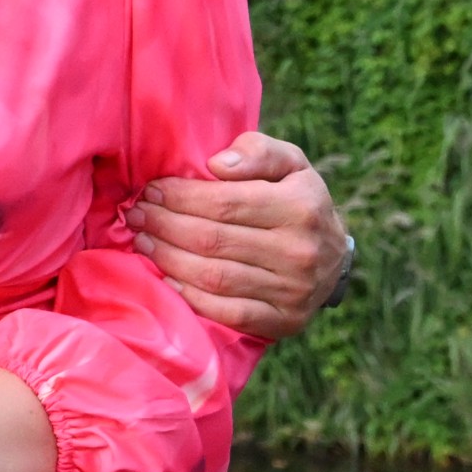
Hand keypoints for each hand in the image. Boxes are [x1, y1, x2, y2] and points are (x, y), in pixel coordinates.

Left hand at [126, 131, 349, 341]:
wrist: (336, 261)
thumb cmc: (297, 200)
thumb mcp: (289, 163)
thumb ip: (257, 152)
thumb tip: (216, 164)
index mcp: (300, 206)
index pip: (224, 202)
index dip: (180, 197)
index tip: (151, 191)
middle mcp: (299, 251)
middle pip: (212, 239)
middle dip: (165, 225)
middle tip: (136, 215)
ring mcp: (293, 290)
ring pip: (214, 276)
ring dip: (168, 258)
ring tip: (143, 241)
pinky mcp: (284, 320)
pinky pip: (227, 311)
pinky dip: (190, 296)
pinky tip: (167, 277)